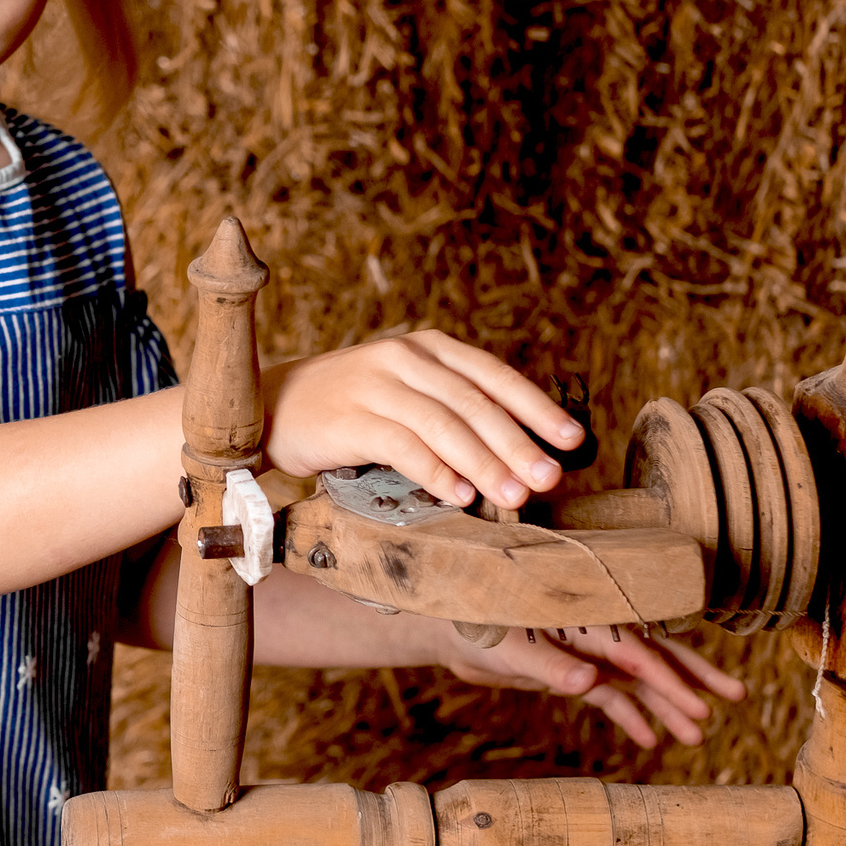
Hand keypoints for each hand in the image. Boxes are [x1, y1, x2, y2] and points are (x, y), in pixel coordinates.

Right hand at [260, 330, 583, 509]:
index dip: (537, 407)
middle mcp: (405, 359)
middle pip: (475, 404)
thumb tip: (518, 455)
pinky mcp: (349, 418)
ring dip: (485, 464)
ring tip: (515, 496)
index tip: (573, 439)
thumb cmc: (350, 409)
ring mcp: (376, 386)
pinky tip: (459, 495)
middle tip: (549, 479)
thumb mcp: (406, 393)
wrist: (272, 407)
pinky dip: (435, 472)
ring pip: (444, 425)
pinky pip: (402, 446)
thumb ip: (453, 410)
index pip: (494, 376)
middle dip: (518, 444)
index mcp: (429, 349)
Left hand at [438, 622, 746, 747]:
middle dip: (695, 678)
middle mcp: (593, 635)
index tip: (702, 706)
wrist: (449, 633)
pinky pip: (610, 696)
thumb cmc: (478, 629)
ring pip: (638, 680)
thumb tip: (588, 684)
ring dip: (667, 705)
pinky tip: (650, 740)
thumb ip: (549, 665)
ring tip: (698, 735)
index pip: (639, 654)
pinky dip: (630, 715)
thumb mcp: (509, 649)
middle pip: (655, 655)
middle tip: (738, 696)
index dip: (671, 681)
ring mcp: (586, 654)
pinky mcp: (572, 672)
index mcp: (586, 621)